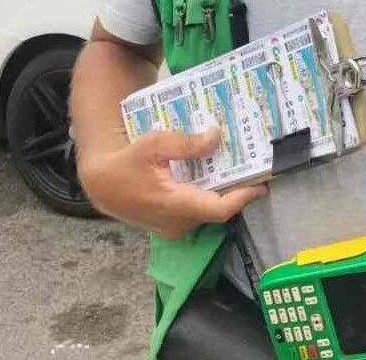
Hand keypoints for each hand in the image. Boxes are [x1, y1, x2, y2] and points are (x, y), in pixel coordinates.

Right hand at [78, 127, 266, 238]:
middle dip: (238, 191)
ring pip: (209, 212)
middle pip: (218, 209)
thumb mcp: (154, 145)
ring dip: (224, 193)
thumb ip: (185, 143)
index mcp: (175, 204)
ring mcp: (175, 228)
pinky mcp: (173, 226)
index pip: (219, 209)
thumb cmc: (127, 162)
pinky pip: (199, 212)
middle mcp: (178, 223)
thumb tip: (216, 137)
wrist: (103, 185)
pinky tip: (216, 177)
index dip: (243, 198)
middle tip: (254, 168)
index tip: (263, 184)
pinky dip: (210, 196)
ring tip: (240, 169)